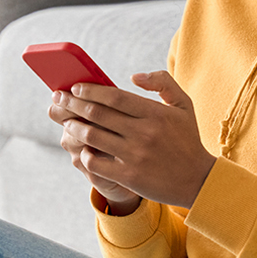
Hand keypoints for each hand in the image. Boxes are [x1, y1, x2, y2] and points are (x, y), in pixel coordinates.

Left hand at [47, 70, 216, 208]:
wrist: (198, 180)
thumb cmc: (187, 139)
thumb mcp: (184, 105)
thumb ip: (162, 82)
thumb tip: (133, 77)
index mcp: (155, 113)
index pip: (114, 96)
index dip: (90, 90)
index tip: (75, 87)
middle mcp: (144, 133)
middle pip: (97, 113)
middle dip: (72, 103)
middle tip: (58, 98)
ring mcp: (135, 156)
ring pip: (92, 136)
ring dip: (74, 127)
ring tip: (66, 121)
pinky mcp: (129, 176)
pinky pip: (96, 163)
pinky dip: (84, 153)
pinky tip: (81, 148)